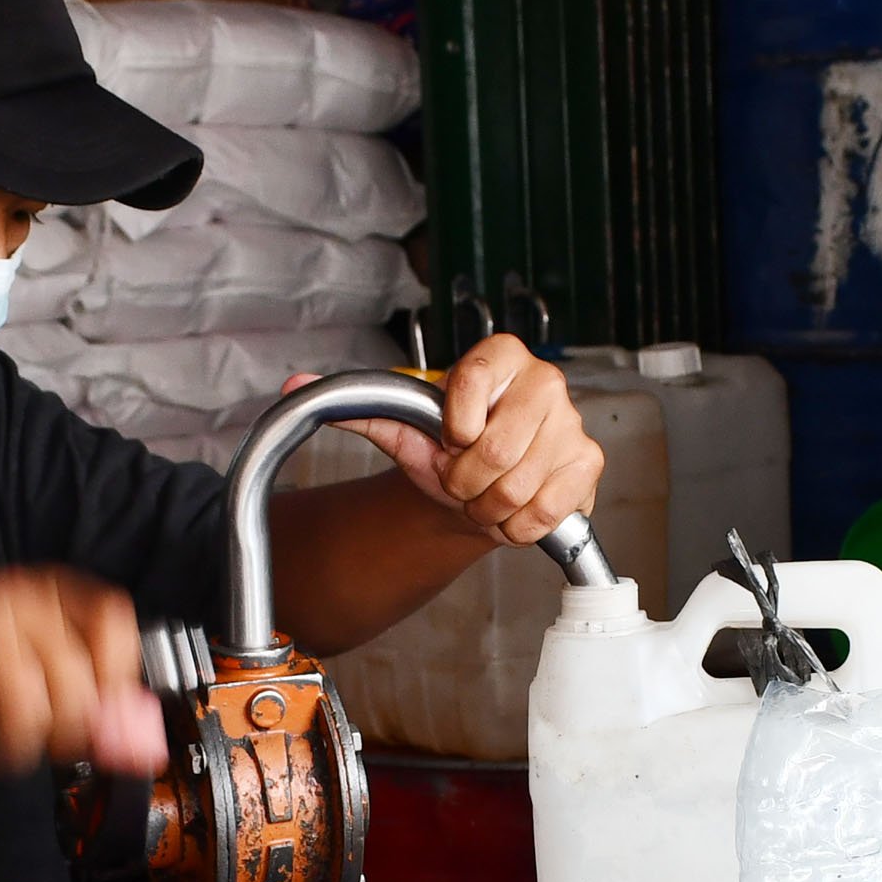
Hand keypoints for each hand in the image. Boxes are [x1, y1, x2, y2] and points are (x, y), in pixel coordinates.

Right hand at [0, 568, 166, 774]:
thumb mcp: (52, 709)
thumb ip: (100, 721)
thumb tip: (146, 744)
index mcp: (59, 598)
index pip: (113, 619)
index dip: (113, 675)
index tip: (100, 713)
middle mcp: (25, 591)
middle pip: (76, 668)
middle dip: (64, 728)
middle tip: (43, 743)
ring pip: (28, 686)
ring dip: (16, 737)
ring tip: (1, 737)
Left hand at [345, 336, 603, 547]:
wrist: (480, 487)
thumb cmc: (447, 451)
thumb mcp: (404, 429)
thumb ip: (356, 405)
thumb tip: (293, 384)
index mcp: (501, 355)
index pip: (470, 383)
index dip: (451, 428)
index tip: (450, 438)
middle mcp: (544, 381)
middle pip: (495, 450)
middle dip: (466, 482)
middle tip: (463, 479)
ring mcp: (572, 423)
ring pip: (516, 488)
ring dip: (487, 508)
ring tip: (485, 494)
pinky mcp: (588, 464)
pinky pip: (543, 511)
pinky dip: (516, 525)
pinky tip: (513, 508)